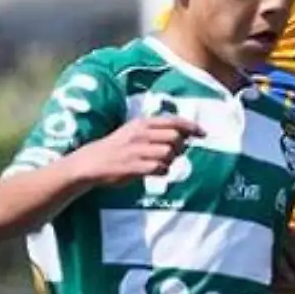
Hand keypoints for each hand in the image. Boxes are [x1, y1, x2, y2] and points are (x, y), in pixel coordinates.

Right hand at [72, 116, 202, 184]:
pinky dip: (162, 171)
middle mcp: (141, 134)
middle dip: (179, 148)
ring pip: (169, 153)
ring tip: (160, 164)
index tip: (203, 134)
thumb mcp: (134, 131)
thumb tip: (183, 135)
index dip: (191, 127)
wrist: (91, 162)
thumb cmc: (117, 148)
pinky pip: (159, 168)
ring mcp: (137, 150)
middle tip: (172, 154)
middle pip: (175, 138)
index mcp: (142, 123)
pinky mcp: (133, 166)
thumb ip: (156, 131)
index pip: (174, 121)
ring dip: (170, 161)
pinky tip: (154, 172)